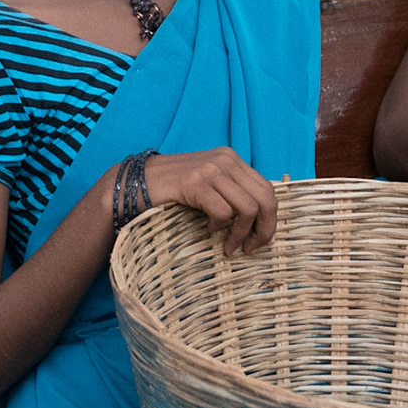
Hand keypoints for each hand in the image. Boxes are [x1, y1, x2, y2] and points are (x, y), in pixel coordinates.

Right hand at [127, 148, 278, 255]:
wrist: (136, 183)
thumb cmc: (173, 190)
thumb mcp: (209, 185)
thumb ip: (232, 197)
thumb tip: (262, 228)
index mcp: (232, 159)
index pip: (267, 189)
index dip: (271, 219)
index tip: (263, 240)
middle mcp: (225, 160)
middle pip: (264, 199)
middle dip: (263, 229)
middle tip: (249, 249)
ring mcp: (211, 169)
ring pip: (247, 208)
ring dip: (240, 234)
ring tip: (227, 246)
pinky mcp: (195, 183)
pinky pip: (223, 212)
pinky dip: (219, 227)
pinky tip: (207, 230)